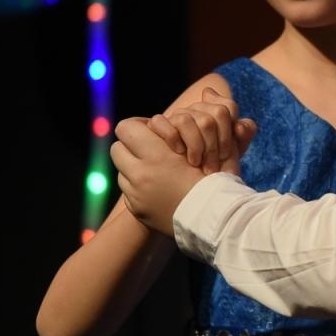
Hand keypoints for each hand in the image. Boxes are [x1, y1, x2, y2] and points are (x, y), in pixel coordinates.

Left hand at [111, 116, 209, 234]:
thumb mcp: (209, 147)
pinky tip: (159, 189)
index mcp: (156, 155)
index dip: (138, 126)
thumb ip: (188, 129)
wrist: (218, 221)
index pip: (126, 128)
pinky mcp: (138, 211)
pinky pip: (128, 192)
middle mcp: (140, 175)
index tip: (152, 131)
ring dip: (134, 168)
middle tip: (150, 149)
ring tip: (155, 171)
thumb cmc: (218, 180)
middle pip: (117, 148)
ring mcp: (135, 195)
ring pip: (121, 171)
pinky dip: (139, 188)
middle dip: (132, 146)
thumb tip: (183, 113)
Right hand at [146, 86, 256, 176]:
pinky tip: (179, 151)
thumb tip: (240, 126)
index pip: (226, 107)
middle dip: (212, 146)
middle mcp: (196, 109)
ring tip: (196, 163)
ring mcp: (176, 116)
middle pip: (208, 118)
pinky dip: (171, 137)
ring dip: (194, 145)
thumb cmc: (217, 166)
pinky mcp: (157, 125)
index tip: (226, 154)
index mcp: (215, 112)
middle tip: (212, 167)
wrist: (198, 184)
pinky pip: (159, 121)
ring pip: (185, 120)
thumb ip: (243, 136)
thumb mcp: (234, 153)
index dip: (227, 133)